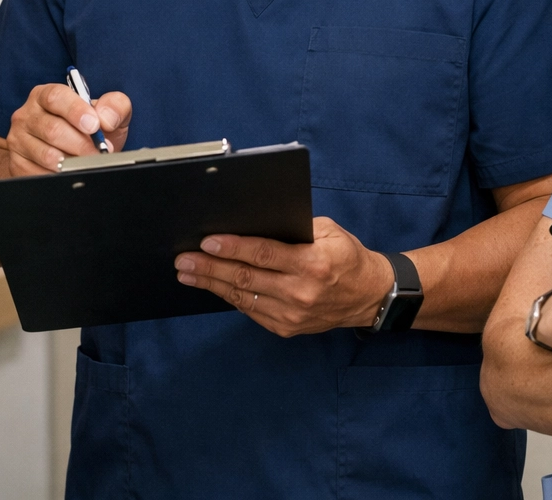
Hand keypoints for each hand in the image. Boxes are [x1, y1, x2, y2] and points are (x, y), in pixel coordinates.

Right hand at [2, 82, 132, 176]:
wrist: (81, 155)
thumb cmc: (91, 130)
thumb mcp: (108, 113)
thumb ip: (115, 106)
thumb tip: (105, 119)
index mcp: (45, 95)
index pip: (55, 97)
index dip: (76, 111)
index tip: (94, 126)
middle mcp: (27, 115)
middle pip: (52, 129)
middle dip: (81, 144)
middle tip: (100, 153)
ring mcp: (18, 140)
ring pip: (47, 155)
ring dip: (73, 163)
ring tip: (89, 164)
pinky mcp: (18, 164)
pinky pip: (39, 174)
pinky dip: (60, 177)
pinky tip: (72, 174)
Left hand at [173, 217, 395, 336]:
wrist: (368, 296)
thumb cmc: (346, 257)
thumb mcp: (329, 232)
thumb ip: (295, 228)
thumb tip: (253, 223)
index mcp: (312, 264)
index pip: (264, 255)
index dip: (233, 248)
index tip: (207, 241)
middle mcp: (300, 292)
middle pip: (245, 278)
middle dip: (210, 267)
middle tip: (183, 260)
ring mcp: (292, 315)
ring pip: (242, 297)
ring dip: (211, 284)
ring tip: (187, 273)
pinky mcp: (286, 328)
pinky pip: (249, 310)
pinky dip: (228, 297)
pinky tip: (212, 286)